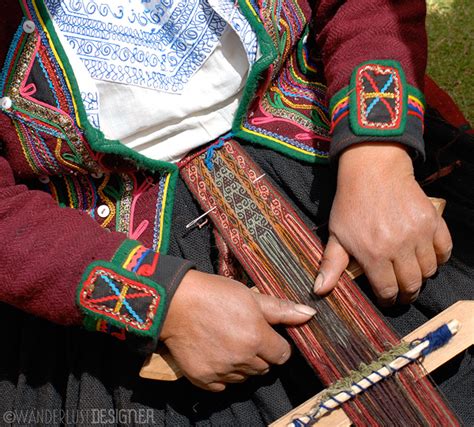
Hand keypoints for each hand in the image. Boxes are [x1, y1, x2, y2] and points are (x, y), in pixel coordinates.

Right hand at [160, 270, 315, 390]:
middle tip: (245, 335)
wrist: (175, 302)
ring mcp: (222, 371)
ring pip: (245, 377)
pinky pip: (223, 385)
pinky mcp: (204, 379)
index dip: (277, 345)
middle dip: (260, 354)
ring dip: (242, 364)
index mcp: (257, 337)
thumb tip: (310, 314)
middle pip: (264, 368)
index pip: (282, 355)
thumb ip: (280, 310)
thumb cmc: (214, 294)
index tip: (267, 336)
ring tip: (228, 342)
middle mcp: (242, 359)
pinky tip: (216, 355)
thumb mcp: (250, 296)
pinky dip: (223, 374)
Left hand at [313, 143, 451, 305]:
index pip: (387, 291)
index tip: (387, 298)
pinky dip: (439, 257)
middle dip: (407, 294)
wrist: (372, 171)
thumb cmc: (351, 204)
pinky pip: (445, 249)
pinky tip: (427, 256)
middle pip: (412, 285)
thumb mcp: (337, 234)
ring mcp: (418, 234)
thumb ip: (331, 265)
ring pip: (429, 270)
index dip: (387, 299)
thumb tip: (319, 290)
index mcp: (373, 254)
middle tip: (403, 292)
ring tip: (412, 272)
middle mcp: (398, 248)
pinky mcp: (433, 221)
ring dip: (422, 276)